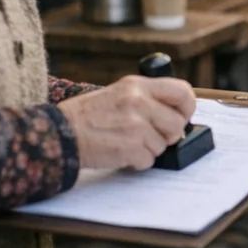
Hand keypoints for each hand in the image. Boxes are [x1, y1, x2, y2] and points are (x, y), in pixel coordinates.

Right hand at [58, 75, 196, 170]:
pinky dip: (138, 161)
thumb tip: (177, 113)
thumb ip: (148, 98)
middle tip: (150, 135)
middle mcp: (139, 102)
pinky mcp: (129, 147)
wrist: (60, 132)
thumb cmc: (88, 115)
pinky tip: (123, 153)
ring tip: (128, 142)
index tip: (182, 116)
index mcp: (138, 85)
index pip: (182, 91)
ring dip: (149, 149)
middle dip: (167, 134)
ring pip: (163, 144)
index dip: (187, 107)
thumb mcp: (120, 92)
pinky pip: (149, 160)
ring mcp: (135, 125)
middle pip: (177, 123)